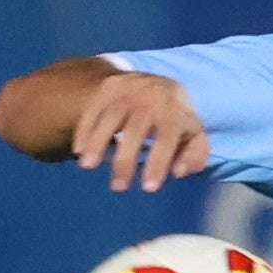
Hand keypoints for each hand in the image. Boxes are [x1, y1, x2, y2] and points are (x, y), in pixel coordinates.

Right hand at [68, 72, 207, 193]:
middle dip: (126, 158)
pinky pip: (93, 108)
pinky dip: (84, 129)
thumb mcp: (193, 135)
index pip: (167, 137)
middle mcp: (151, 96)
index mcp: (176, 110)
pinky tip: (79, 150)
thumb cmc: (175, 121)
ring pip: (110, 116)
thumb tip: (178, 171)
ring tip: (87, 166)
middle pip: (136, 128)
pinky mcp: (107, 88)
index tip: (149, 188)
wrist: (157, 83)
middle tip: (118, 187)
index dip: (159, 162)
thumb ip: (193, 155)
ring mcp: (127, 90)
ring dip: (97, 141)